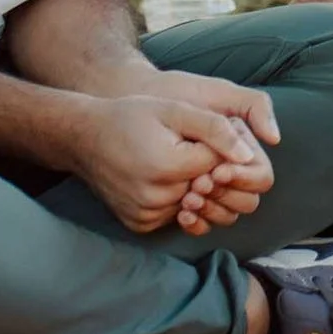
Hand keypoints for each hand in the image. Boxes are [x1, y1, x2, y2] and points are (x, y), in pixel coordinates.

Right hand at [63, 93, 272, 235]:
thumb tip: (247, 156)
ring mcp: (147, 215)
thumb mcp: (174, 109)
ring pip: (196, 206)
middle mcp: (157, 198)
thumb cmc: (130, 117)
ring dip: (194, 187)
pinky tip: (163, 179)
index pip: (221, 166)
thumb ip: (215, 129)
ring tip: (175, 163)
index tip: (203, 136)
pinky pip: (175, 216)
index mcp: (169, 167)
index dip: (220, 148)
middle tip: (190, 150)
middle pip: (211, 190)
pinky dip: (177, 199)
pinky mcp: (140, 224)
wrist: (85, 138)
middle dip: (210, 171)